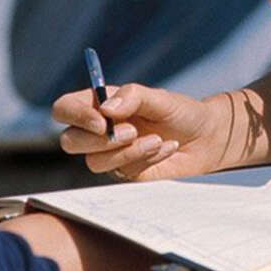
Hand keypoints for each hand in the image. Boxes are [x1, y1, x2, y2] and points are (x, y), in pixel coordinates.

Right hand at [53, 83, 222, 181]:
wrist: (205, 138)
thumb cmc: (180, 112)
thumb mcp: (160, 98)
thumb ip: (133, 97)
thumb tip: (106, 108)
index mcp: (100, 104)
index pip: (65, 109)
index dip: (75, 115)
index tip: (102, 120)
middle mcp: (99, 130)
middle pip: (69, 141)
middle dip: (99, 140)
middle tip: (132, 132)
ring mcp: (110, 154)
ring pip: (94, 162)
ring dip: (127, 151)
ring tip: (157, 140)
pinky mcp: (125, 173)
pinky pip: (121, 172)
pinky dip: (145, 159)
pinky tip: (166, 148)